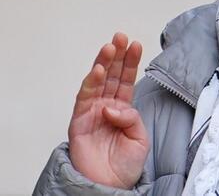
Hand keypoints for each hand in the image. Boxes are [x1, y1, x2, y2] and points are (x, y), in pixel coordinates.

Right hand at [68, 32, 148, 188]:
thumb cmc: (123, 166)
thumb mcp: (139, 139)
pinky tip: (98, 70)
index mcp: (122, 109)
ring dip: (103, 63)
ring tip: (110, 47)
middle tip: (121, 37)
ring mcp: (91, 112)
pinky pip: (84, 98)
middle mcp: (106, 106)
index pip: (127, 80)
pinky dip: (91, 83)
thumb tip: (113, 107)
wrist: (108, 186)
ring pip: (97, 82)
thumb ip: (131, 118)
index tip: (136, 44)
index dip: (131, 62)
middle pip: (112, 75)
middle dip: (117, 55)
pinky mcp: (79, 121)